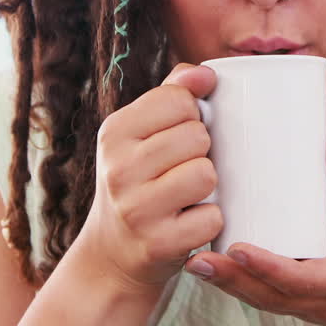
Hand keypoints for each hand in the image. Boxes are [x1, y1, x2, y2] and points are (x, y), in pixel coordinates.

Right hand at [67, 64, 222, 296]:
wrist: (112, 253)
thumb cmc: (139, 181)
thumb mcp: (141, 133)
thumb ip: (172, 93)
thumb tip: (206, 74)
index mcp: (114, 131)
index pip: (179, 99)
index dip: (191, 116)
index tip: (176, 136)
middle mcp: (118, 168)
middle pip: (197, 136)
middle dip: (200, 152)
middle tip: (179, 171)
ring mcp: (136, 208)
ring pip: (207, 173)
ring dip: (208, 186)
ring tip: (186, 195)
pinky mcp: (158, 244)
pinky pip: (212, 217)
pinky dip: (209, 221)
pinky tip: (188, 222)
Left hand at [183, 134, 325, 325]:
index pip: (298, 278)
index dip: (265, 266)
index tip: (237, 249)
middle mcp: (322, 302)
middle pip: (268, 295)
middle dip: (230, 279)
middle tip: (197, 259)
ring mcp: (311, 310)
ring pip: (264, 301)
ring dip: (230, 284)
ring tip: (198, 262)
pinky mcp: (306, 307)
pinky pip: (270, 300)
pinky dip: (245, 286)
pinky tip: (222, 268)